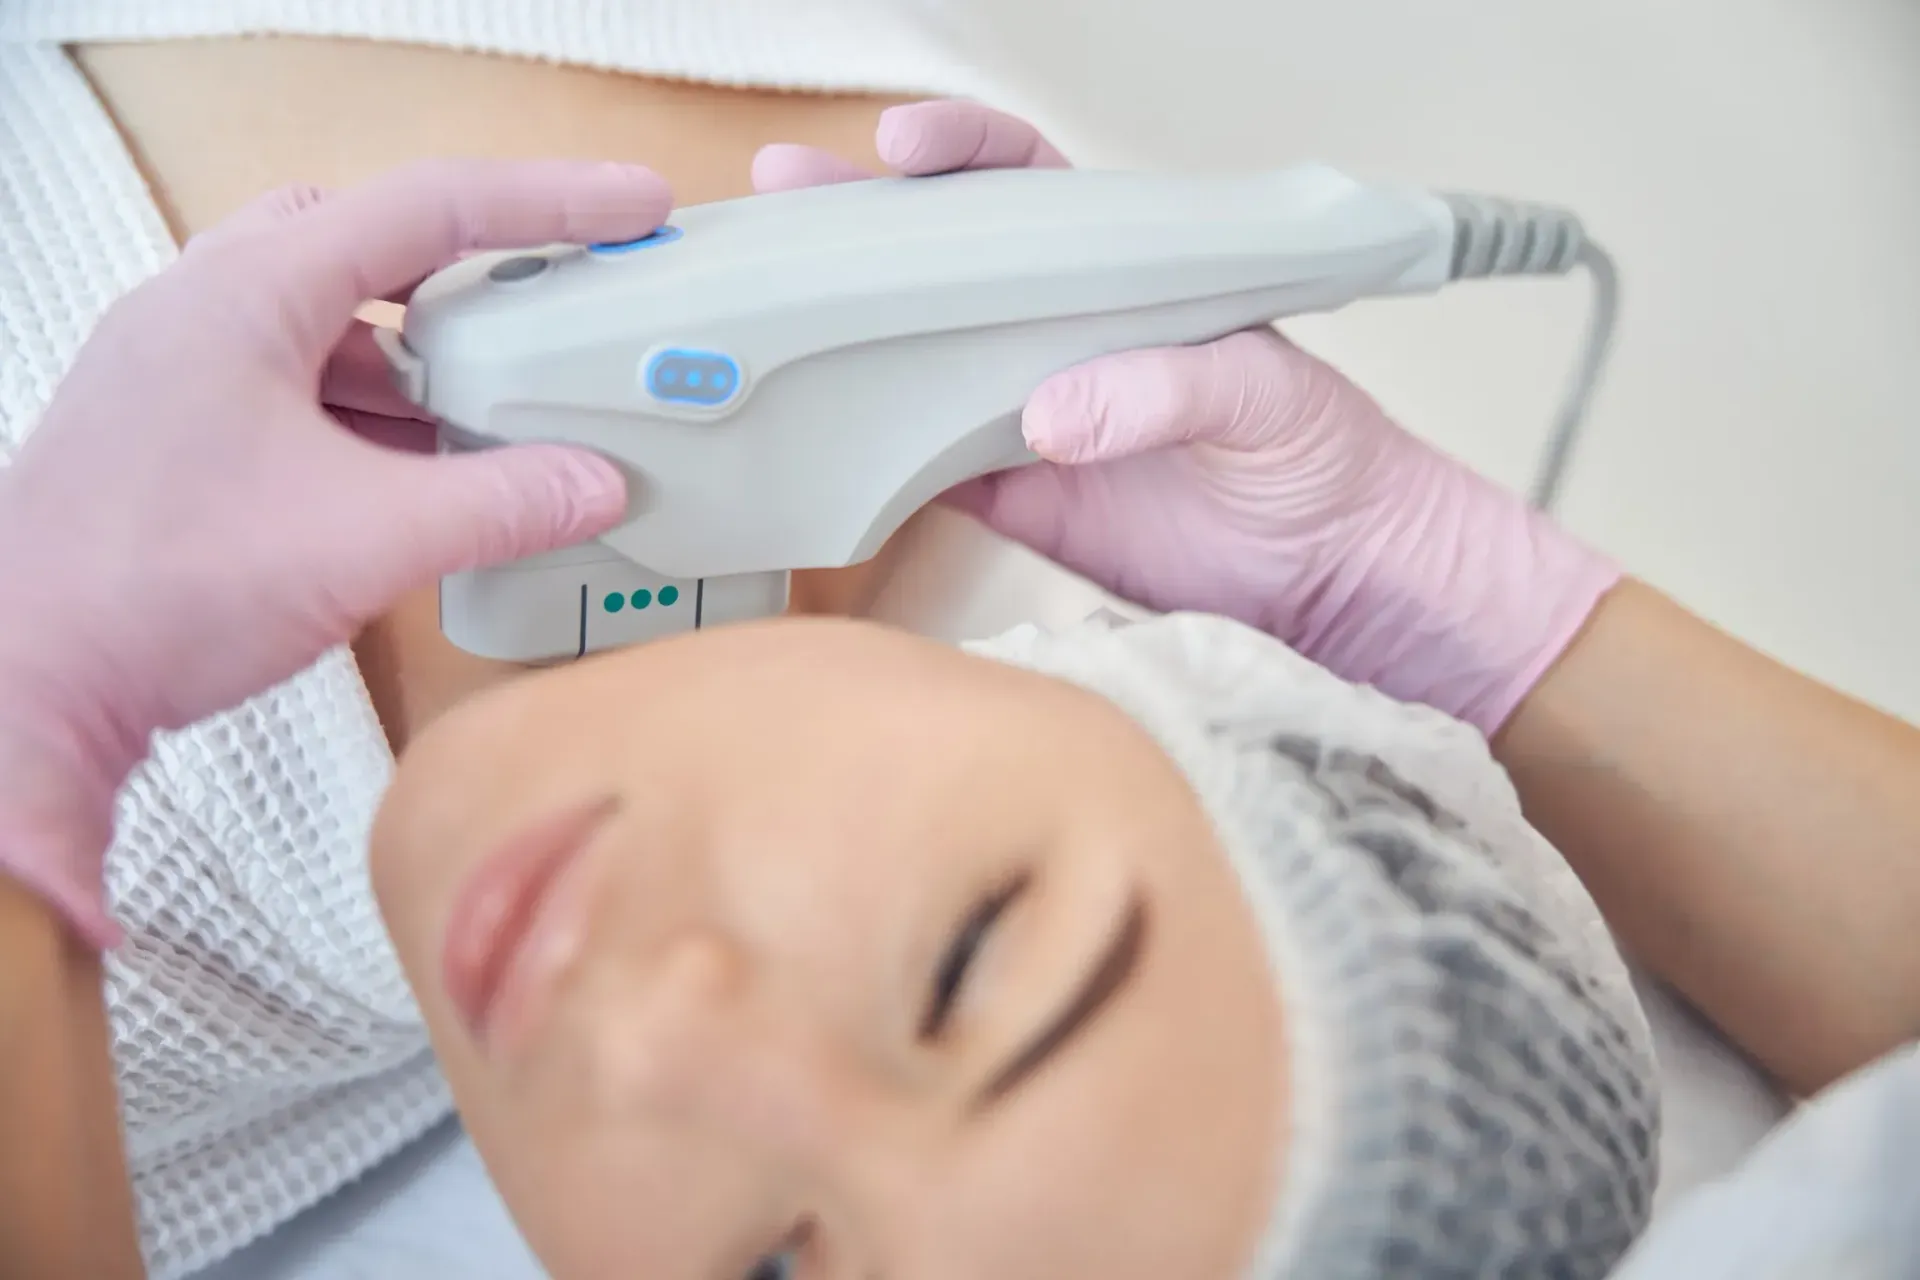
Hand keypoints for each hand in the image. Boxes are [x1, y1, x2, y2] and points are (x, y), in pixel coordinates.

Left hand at [0, 159, 673, 945]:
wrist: (27, 682)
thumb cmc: (151, 587)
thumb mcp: (368, 540)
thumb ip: (500, 505)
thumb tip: (592, 484)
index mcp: (249, 293)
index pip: (428, 208)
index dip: (549, 201)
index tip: (631, 207)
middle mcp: (206, 311)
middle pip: (368, 245)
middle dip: (469, 274)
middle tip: (547, 302)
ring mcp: (184, 372)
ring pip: (332, 324)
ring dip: (420, 361)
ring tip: (495, 412)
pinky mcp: (180, 434)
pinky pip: (301, 389)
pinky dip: (374, 417)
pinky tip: (420, 476)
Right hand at [753, 101, 1618, 735]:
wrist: (1329, 578)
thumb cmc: (1320, 457)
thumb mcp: (1268, 396)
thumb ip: (1173, 384)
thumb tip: (1052, 412)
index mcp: (1115, 277)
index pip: (1026, 190)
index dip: (964, 157)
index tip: (908, 148)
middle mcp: (1053, 335)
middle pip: (937, 264)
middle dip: (857, 225)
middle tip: (785, 202)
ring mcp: (1018, 415)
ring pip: (909, 362)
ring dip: (839, 339)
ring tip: (760, 313)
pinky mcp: (1006, 498)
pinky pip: (917, 472)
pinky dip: (864, 460)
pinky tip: (811, 444)